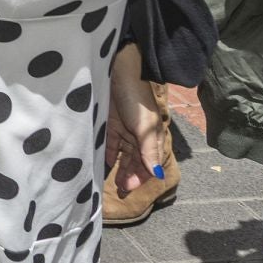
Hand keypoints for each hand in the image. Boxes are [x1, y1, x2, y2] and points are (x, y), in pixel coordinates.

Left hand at [106, 43, 162, 196]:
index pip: (149, 163)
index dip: (141, 177)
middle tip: (119, 190)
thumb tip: (157, 174)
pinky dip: (109, 153)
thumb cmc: (136, 100)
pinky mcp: (110, 123)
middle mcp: (139, 137)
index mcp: (152, 138)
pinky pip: (111, 143)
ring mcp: (125, 130)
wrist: (121, 73)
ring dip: (119, 168)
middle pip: (136, 162)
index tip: (129, 189)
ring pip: (123, 154)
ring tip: (112, 181)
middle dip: (129, 176)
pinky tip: (105, 163)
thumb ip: (148, 151)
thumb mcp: (145, 128)